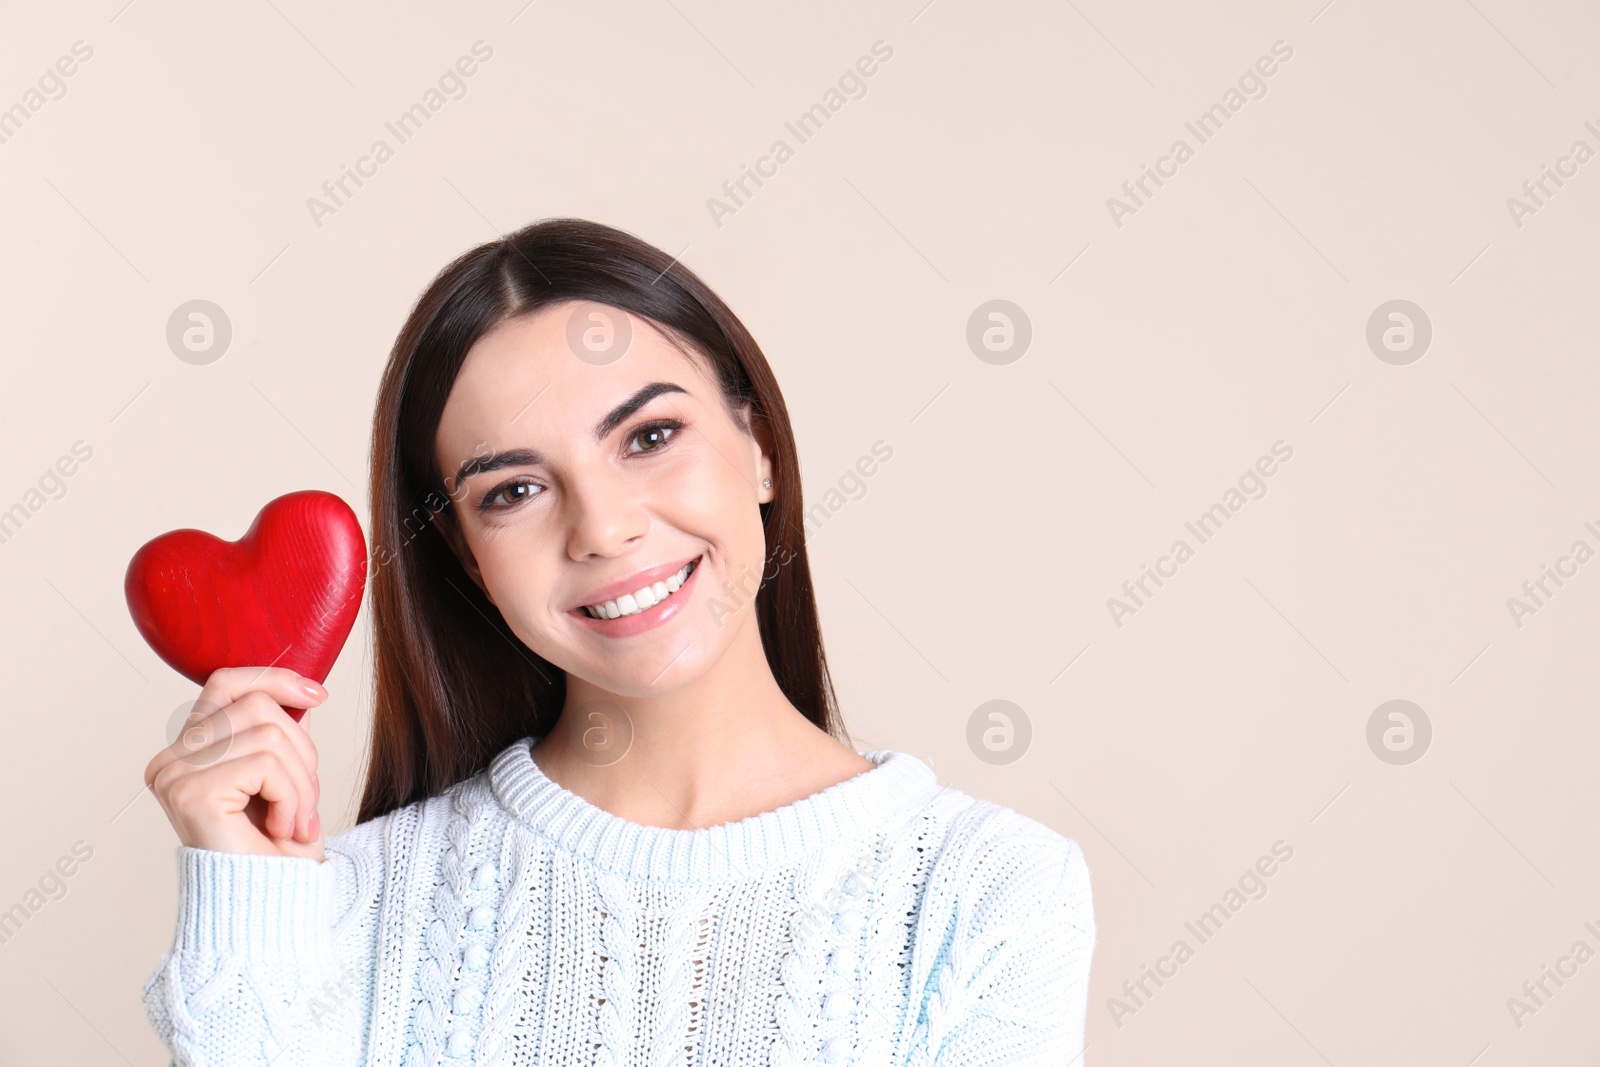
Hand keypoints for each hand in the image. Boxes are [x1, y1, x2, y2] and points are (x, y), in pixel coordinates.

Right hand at [145, 666, 326, 860]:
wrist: (268, 911)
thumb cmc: (275, 852)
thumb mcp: (285, 780)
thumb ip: (281, 736)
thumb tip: (299, 693)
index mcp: (188, 752)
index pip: (226, 683)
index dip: (274, 679)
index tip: (317, 695)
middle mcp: (171, 760)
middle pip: (259, 707)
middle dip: (303, 752)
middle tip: (305, 804)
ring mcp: (175, 775)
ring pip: (270, 733)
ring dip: (302, 782)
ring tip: (296, 822)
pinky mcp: (190, 793)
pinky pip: (266, 763)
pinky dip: (292, 796)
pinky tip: (283, 829)